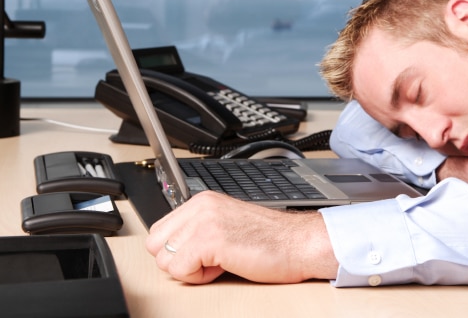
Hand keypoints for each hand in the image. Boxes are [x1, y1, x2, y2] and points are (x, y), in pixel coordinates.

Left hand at [145, 191, 338, 283]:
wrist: (300, 243)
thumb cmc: (272, 240)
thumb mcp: (227, 224)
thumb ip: (200, 229)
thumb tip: (174, 248)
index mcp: (203, 201)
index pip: (160, 231)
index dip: (179, 250)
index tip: (204, 253)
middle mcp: (200, 206)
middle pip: (156, 244)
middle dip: (178, 260)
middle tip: (210, 260)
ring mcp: (204, 221)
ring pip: (164, 258)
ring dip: (190, 269)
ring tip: (220, 262)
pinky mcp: (210, 240)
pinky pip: (180, 269)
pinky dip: (199, 277)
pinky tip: (223, 266)